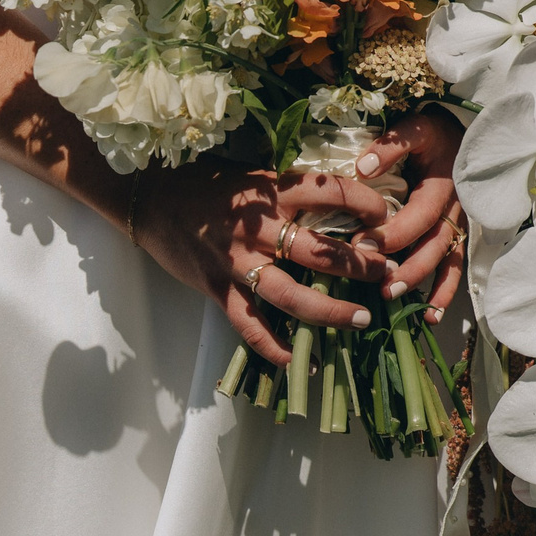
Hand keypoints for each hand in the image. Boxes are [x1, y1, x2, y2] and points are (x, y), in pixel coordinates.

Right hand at [132, 163, 395, 367]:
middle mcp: (258, 228)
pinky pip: (249, 324)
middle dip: (361, 265)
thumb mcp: (252, 174)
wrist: (147, 195)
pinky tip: (295, 361)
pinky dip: (272, 347)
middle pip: (321, 251)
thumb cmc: (203, 181)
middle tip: (388, 273)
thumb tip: (339, 199)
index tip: (387, 215)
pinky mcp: (216, 287)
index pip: (331, 191)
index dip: (366, 203)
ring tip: (362, 320)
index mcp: (270, 191)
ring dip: (331, 311)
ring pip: (291, 296)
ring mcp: (237, 261)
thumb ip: (289, 190)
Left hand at [349, 109, 468, 320]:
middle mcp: (454, 210)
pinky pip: (455, 267)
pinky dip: (444, 292)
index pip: (416, 217)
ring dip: (424, 285)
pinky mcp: (455, 234)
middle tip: (379, 284)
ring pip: (445, 261)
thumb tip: (361, 168)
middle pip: (433, 246)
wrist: (459, 131)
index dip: (390, 234)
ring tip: (397, 300)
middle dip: (407, 268)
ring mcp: (457, 225)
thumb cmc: (430, 132)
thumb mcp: (413, 129)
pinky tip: (429, 316)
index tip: (359, 245)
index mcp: (441, 187)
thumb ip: (391, 145)